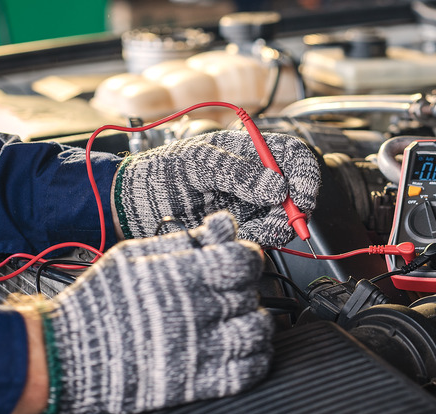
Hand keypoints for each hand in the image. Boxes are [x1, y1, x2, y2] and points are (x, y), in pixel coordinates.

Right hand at [42, 212, 273, 413]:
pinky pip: (249, 371)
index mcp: (184, 275)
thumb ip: (187, 238)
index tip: (241, 263)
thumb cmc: (101, 300)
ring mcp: (200, 349)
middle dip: (245, 290)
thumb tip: (223, 224)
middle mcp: (197, 311)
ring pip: (258, 331)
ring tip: (241, 319)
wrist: (68, 351)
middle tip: (231, 292)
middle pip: (252, 293)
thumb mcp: (139, 254)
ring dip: (256, 322)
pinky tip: (243, 348)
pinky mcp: (197, 382)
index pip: (245, 260)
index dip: (248, 259)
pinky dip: (255, 358)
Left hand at [112, 130, 319, 246]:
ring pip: (282, 217)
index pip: (292, 155)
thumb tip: (278, 188)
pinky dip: (260, 239)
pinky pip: (262, 236)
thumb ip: (236, 173)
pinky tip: (244, 237)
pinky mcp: (239, 228)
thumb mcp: (196, 164)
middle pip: (294, 190)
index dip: (305, 173)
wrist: (130, 207)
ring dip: (277, 227)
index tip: (302, 196)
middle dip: (295, 208)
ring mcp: (247, 205)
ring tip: (255, 231)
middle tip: (282, 222)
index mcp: (246, 151)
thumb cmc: (158, 174)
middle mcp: (253, 177)